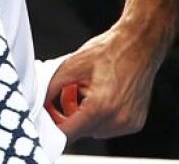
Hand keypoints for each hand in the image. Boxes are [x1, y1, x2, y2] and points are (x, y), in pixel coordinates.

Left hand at [44, 20, 169, 139]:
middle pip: (81, 132)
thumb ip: (51, 88)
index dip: (53, 127)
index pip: (69, 133)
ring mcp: (129, 124)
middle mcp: (117, 120)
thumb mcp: (71, 66)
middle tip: (73, 92)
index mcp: (100, 107)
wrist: (138, 45)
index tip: (46, 119)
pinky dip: (101, 117)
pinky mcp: (136, 123)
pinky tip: (103, 96)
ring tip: (90, 91)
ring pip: (95, 131)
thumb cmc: (107, 51)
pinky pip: (109, 128)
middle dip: (71, 115)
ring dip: (87, 117)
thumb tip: (40, 103)